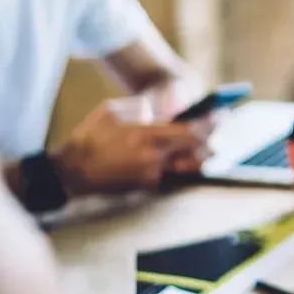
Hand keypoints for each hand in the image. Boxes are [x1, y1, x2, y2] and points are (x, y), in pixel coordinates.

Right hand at [50, 101, 208, 196]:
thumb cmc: (90, 137)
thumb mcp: (111, 110)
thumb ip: (139, 107)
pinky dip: (179, 167)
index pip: (191, 131)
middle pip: (196, 152)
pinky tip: (182, 160)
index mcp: (147, 135)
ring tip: (206, 148)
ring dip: (198, 157)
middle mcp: (154, 157)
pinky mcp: (148, 187)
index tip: (221, 117)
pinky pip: (171, 175)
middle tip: (219, 134)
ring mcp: (152, 175)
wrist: (72, 172)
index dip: (210, 124)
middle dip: (210, 142)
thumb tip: (158, 109)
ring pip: (188, 166)